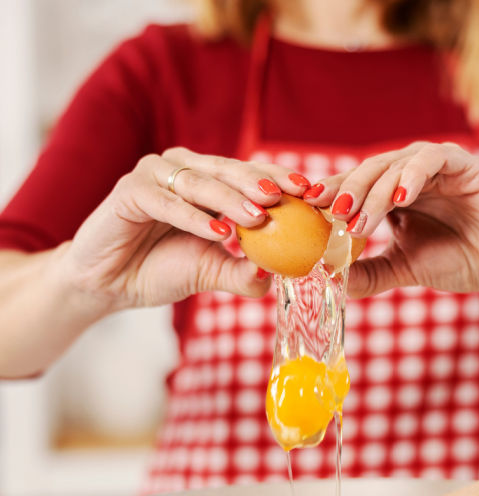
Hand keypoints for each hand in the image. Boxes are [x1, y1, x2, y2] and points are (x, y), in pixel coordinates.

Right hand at [62, 147, 311, 308]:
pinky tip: (218, 232)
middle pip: (229, 171)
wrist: (110, 283)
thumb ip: (242, 272)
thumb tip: (276, 274)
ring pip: (201, 182)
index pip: (249, 176)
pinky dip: (193, 217)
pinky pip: (167, 202)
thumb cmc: (162, 269)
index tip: (310, 192)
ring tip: (258, 218)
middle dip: (259, 184)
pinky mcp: (131, 191)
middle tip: (287, 197)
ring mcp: (155, 176)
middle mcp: (183, 170)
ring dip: (230, 201)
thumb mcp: (211, 271)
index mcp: (207, 182)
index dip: (279, 181)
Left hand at [305, 142, 478, 297]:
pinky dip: (413, 174)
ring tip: (361, 219)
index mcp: (392, 196)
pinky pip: (432, 159)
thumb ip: (369, 271)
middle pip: (367, 172)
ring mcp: (436, 167)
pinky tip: (401, 198)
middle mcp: (409, 177)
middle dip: (346, 191)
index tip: (306, 210)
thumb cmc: (459, 260)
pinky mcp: (464, 163)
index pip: (354, 188)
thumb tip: (329, 278)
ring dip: (374, 190)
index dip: (330, 196)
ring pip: (394, 164)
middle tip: (330, 213)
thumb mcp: (404, 267)